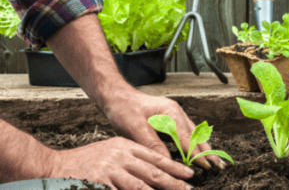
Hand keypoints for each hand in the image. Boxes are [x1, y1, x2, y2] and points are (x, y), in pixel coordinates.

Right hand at [49, 137, 194, 189]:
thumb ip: (131, 159)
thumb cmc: (86, 161)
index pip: (154, 157)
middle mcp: (120, 156)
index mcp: (124, 146)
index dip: (174, 166)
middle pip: (152, 173)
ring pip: (140, 186)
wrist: (55, 166)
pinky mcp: (99, 182)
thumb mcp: (111, 152)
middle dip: (174, 182)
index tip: (189, 173)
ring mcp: (109, 170)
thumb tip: (152, 171)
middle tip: (190, 188)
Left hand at [102, 90, 224, 169]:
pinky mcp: (170, 117)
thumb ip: (153, 145)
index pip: (187, 138)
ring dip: (203, 146)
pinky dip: (194, 142)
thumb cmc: (124, 109)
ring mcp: (174, 114)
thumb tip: (167, 162)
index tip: (207, 166)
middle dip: (207, 150)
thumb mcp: (136, 128)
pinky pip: (186, 131)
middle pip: (196, 134)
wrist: (116, 95)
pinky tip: (197, 149)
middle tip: (218, 165)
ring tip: (213, 160)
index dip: (197, 154)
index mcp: (171, 112)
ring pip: (193, 132)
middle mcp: (176, 112)